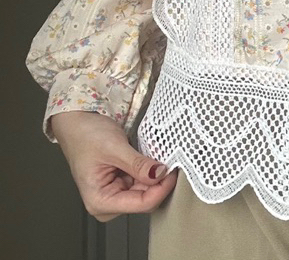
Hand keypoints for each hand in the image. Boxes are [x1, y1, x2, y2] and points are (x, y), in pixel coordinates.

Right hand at [50, 110, 177, 221]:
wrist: (77, 124)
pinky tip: (151, 157)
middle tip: (170, 159)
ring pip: (147, 190)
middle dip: (159, 181)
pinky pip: (143, 180)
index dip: (161, 188)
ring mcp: (115, 193)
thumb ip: (138, 164)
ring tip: (158, 155)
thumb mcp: (115, 148)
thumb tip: (160, 174)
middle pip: (146, 199)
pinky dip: (150, 169)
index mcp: (100, 201)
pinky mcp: (121, 183)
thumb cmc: (86, 136)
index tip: (173, 170)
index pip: (141, 204)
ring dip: (156, 174)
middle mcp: (107, 202)